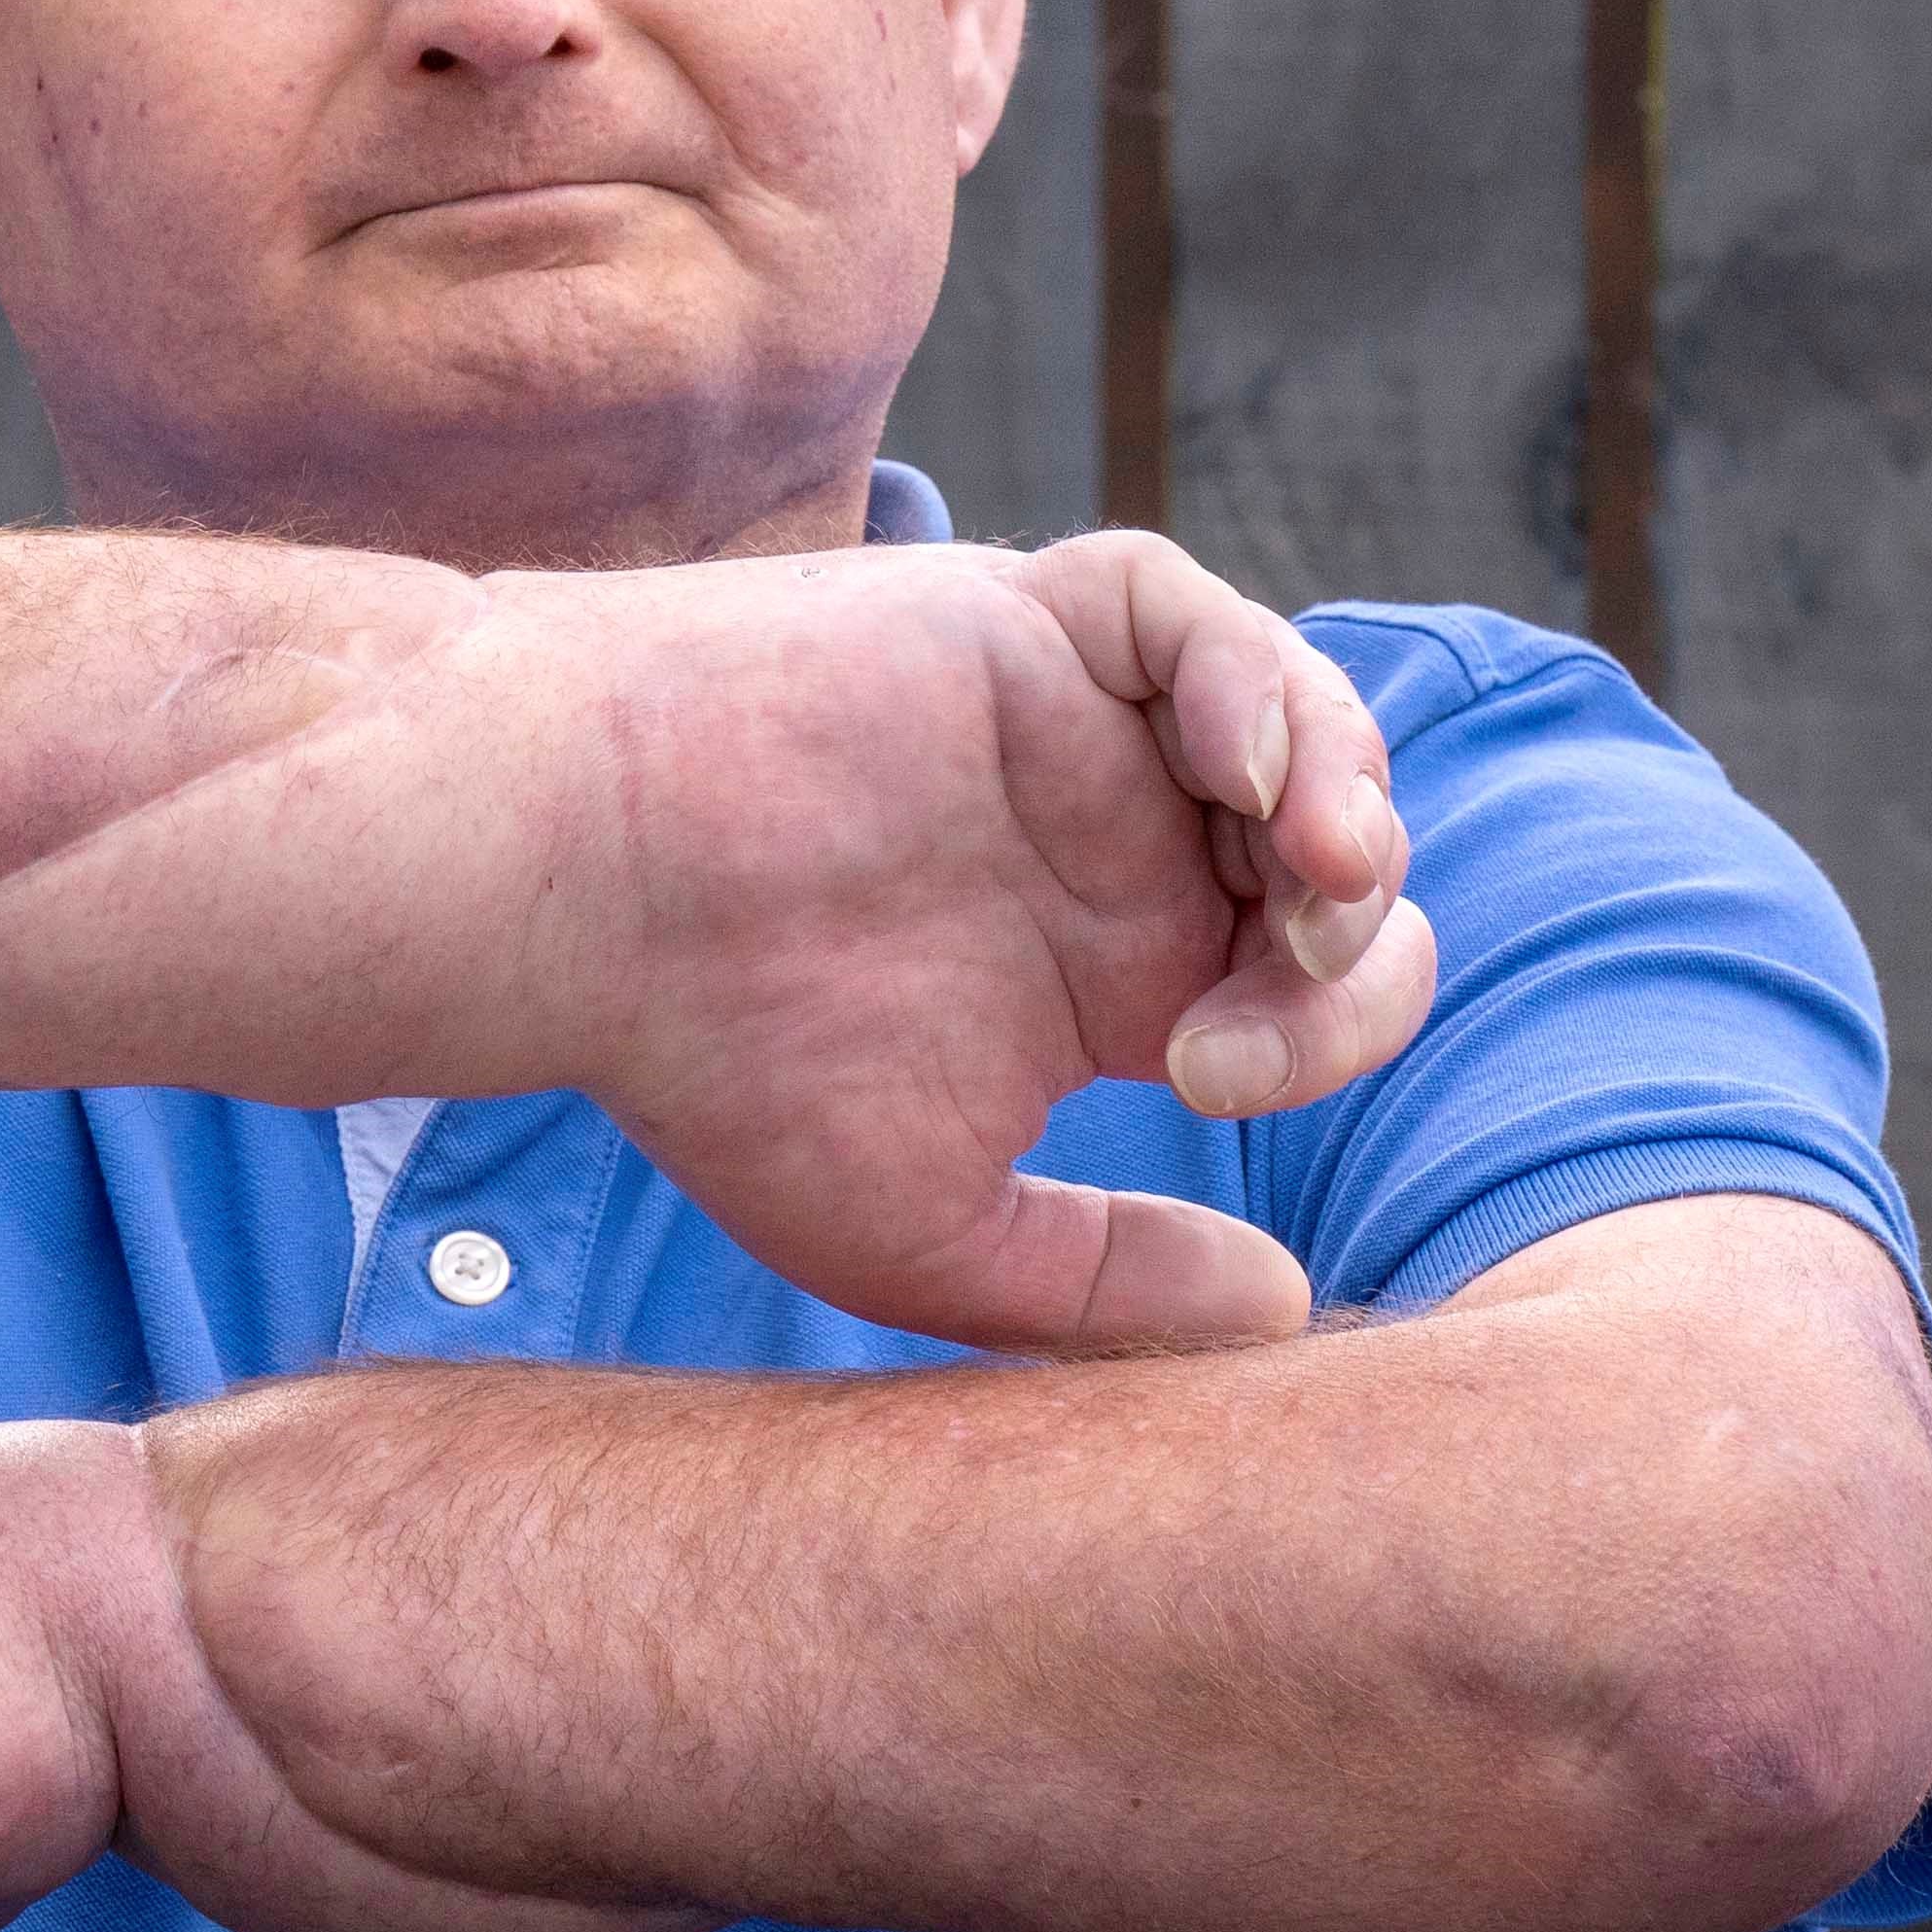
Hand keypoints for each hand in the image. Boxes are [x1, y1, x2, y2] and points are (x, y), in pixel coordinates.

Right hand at [493, 529, 1432, 1352]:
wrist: (571, 893)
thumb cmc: (705, 1060)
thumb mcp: (928, 1228)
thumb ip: (1105, 1281)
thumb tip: (1289, 1317)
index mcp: (1108, 975)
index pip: (1300, 981)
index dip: (1315, 1029)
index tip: (1198, 1079)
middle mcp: (1107, 842)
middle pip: (1324, 853)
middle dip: (1360, 921)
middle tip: (1294, 968)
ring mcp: (1067, 728)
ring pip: (1289, 723)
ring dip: (1346, 790)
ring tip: (1321, 866)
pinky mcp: (1013, 625)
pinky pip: (1184, 614)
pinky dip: (1251, 677)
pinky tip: (1246, 768)